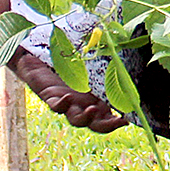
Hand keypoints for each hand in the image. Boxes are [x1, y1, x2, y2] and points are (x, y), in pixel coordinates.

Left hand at [9, 50, 126, 132]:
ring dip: (85, 117)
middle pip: (96, 123)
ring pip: (76, 119)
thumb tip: (130, 45)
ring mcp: (68, 103)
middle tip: (116, 122)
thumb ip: (109, 59)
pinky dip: (62, 104)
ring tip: (91, 110)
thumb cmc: (71, 57)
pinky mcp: (50, 97)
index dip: (118, 120)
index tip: (128, 119)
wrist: (39, 54)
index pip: (109, 115)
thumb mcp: (92, 59)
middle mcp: (83, 105)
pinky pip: (56, 106)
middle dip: (106, 125)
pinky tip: (68, 98)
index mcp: (97, 99)